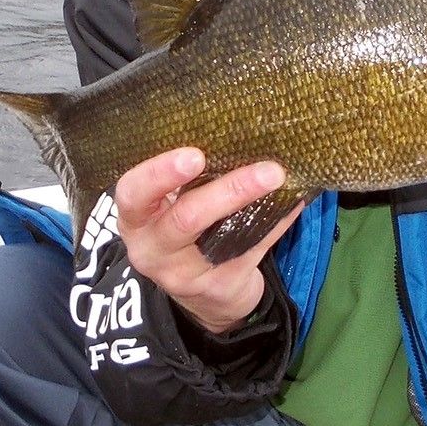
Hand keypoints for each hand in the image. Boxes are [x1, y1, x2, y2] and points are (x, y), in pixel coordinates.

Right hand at [114, 148, 301, 334]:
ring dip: (252, 203)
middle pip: (185, 219)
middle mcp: (151, 250)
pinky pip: (251, 251)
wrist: (202, 295)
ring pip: (220, 239)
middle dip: (226, 191)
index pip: (132, 194)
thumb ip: (187, 178)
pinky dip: (274, 223)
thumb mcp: (168, 207)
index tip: (194, 155)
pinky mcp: (217, 287)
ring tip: (278, 176)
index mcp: (135, 220)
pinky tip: (293, 201)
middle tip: (263, 168)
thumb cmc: (183, 231)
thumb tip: (235, 130)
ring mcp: (182, 275)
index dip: (159, 173)